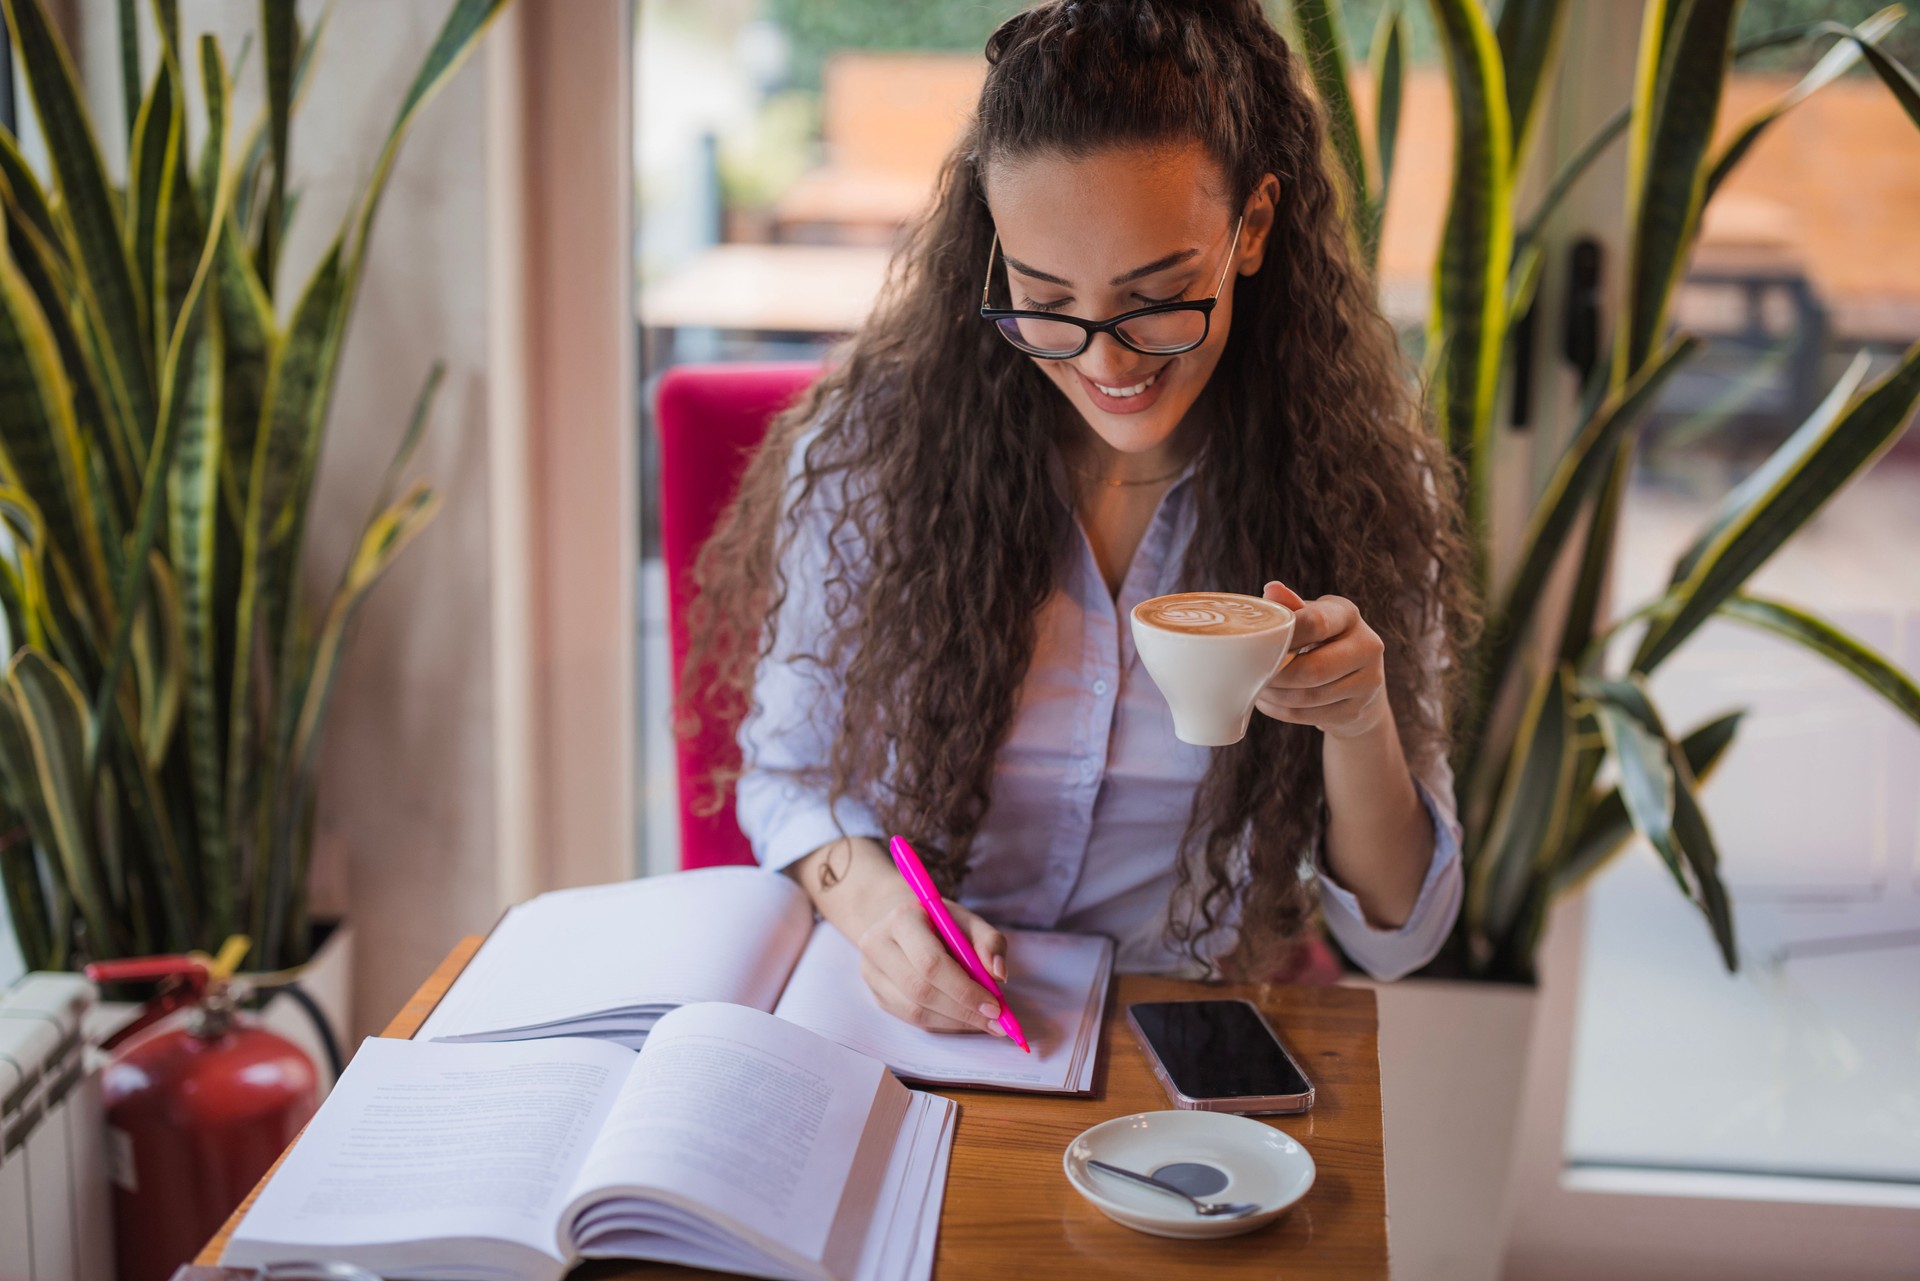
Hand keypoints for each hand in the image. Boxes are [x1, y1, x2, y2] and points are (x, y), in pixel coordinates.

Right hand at [854, 896, 1009, 1034]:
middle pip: (920, 990)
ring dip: (955, 1022)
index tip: (995, 1005)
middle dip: (963, 1010)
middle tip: (995, 1021)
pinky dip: (944, 1024)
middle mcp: (878, 946)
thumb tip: (999, 974)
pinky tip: (965, 1020)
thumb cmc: (940, 923)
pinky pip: (913, 1020)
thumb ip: (989, 942)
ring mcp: (873, 974)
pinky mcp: (877, 996)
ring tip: (985, 1022)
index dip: (964, 989)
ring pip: (915, 1011)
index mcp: (902, 919)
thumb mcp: (968, 922)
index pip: (930, 962)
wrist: (904, 925)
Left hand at [1255, 581, 1390, 739]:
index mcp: (1348, 615)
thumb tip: (1271, 590)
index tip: (1257, 644)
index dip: (1284, 636)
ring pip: (1311, 696)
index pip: (1316, 623)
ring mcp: (1368, 681)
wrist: (1356, 680)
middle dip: (1276, 675)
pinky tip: (1269, 703)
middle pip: (1314, 669)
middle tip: (1251, 674)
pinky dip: (1283, 711)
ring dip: (1276, 696)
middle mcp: (1367, 646)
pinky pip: (1312, 715)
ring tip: (1256, 688)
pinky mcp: (1357, 710)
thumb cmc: (1320, 639)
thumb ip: (1291, 607)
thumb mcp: (1310, 616)